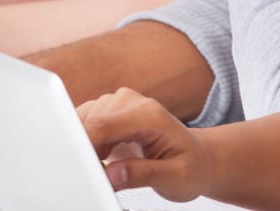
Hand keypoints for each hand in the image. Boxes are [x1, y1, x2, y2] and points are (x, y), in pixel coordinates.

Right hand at [78, 88, 213, 201]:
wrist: (197, 158)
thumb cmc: (190, 167)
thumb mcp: (176, 178)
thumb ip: (143, 174)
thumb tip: (111, 176)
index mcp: (148, 114)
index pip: (104, 125)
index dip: (86, 146)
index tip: (83, 169)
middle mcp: (129, 101)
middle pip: (89, 122)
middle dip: (86, 151)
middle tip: (99, 177)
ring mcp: (116, 102)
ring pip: (81, 121)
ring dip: (85, 146)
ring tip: (106, 166)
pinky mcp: (106, 109)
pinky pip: (84, 122)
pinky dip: (85, 142)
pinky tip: (102, 156)